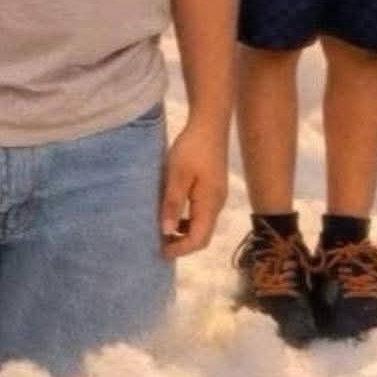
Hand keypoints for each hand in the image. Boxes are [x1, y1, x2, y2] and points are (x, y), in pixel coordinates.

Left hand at [158, 122, 226, 258]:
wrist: (209, 124)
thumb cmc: (192, 148)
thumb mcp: (177, 174)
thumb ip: (172, 203)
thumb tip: (167, 232)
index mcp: (210, 204)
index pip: (198, 239)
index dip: (180, 249)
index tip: (160, 251)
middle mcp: (217, 204)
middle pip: (202, 235)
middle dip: (182, 244)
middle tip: (159, 244)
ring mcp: (217, 196)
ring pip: (202, 224)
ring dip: (184, 232)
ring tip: (163, 230)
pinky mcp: (213, 188)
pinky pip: (201, 212)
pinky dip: (188, 219)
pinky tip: (173, 211)